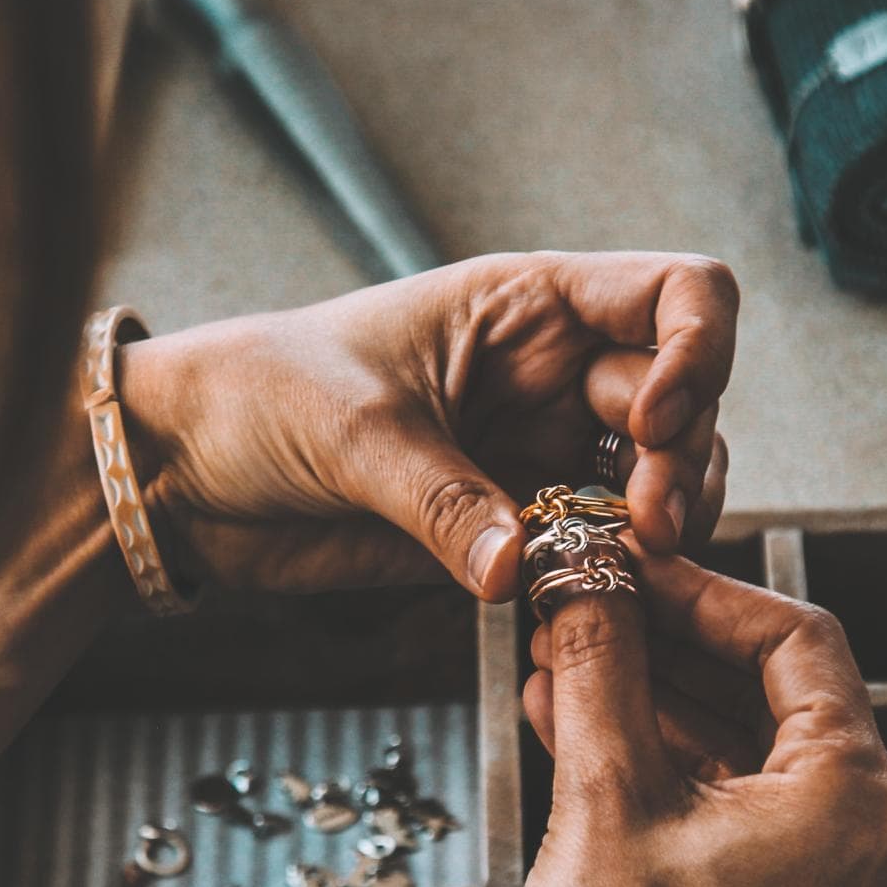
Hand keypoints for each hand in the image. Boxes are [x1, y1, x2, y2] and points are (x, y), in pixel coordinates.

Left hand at [117, 252, 734, 597]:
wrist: (188, 472)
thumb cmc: (256, 398)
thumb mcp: (350, 431)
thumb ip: (441, 499)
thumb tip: (519, 568)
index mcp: (527, 306)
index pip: (676, 294)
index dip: (698, 350)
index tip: (654, 419)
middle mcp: (554, 371)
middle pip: (688, 397)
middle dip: (682, 460)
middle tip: (642, 525)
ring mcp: (543, 448)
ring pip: (665, 477)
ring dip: (669, 519)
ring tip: (626, 561)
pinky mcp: (519, 524)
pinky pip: (605, 545)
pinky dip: (623, 569)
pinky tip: (597, 592)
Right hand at [454, 554, 886, 886]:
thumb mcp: (600, 800)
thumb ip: (602, 665)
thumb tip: (585, 576)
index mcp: (861, 812)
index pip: (798, 646)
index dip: (702, 591)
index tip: (624, 564)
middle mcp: (882, 859)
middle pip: (778, 702)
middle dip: (670, 650)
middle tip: (583, 607)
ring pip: (755, 764)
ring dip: (659, 710)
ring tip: (559, 666)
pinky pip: (749, 826)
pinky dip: (675, 779)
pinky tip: (584, 732)